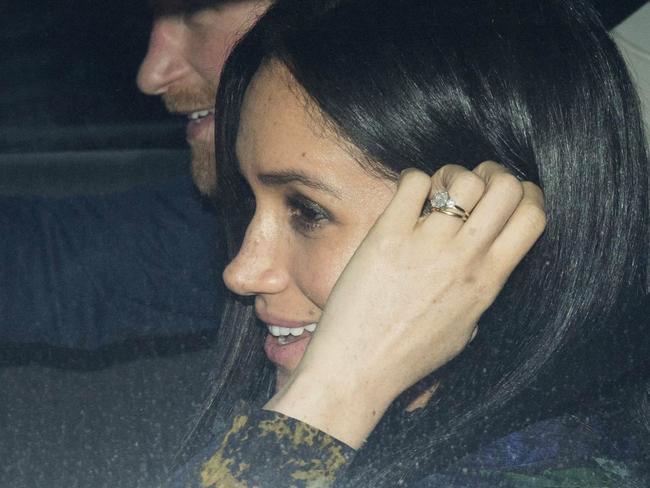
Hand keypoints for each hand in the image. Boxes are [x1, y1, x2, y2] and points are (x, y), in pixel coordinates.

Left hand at [265, 162, 545, 447]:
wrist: (361, 366)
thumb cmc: (411, 354)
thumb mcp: (467, 329)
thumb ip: (482, 290)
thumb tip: (486, 260)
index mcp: (489, 280)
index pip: (534, 216)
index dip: (528, 196)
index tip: (508, 199)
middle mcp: (464, 258)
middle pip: (508, 187)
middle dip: (495, 175)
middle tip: (472, 186)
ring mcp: (427, 243)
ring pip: (464, 179)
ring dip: (453, 174)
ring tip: (436, 192)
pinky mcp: (387, 234)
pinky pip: (414, 181)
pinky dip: (412, 180)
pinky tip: (406, 198)